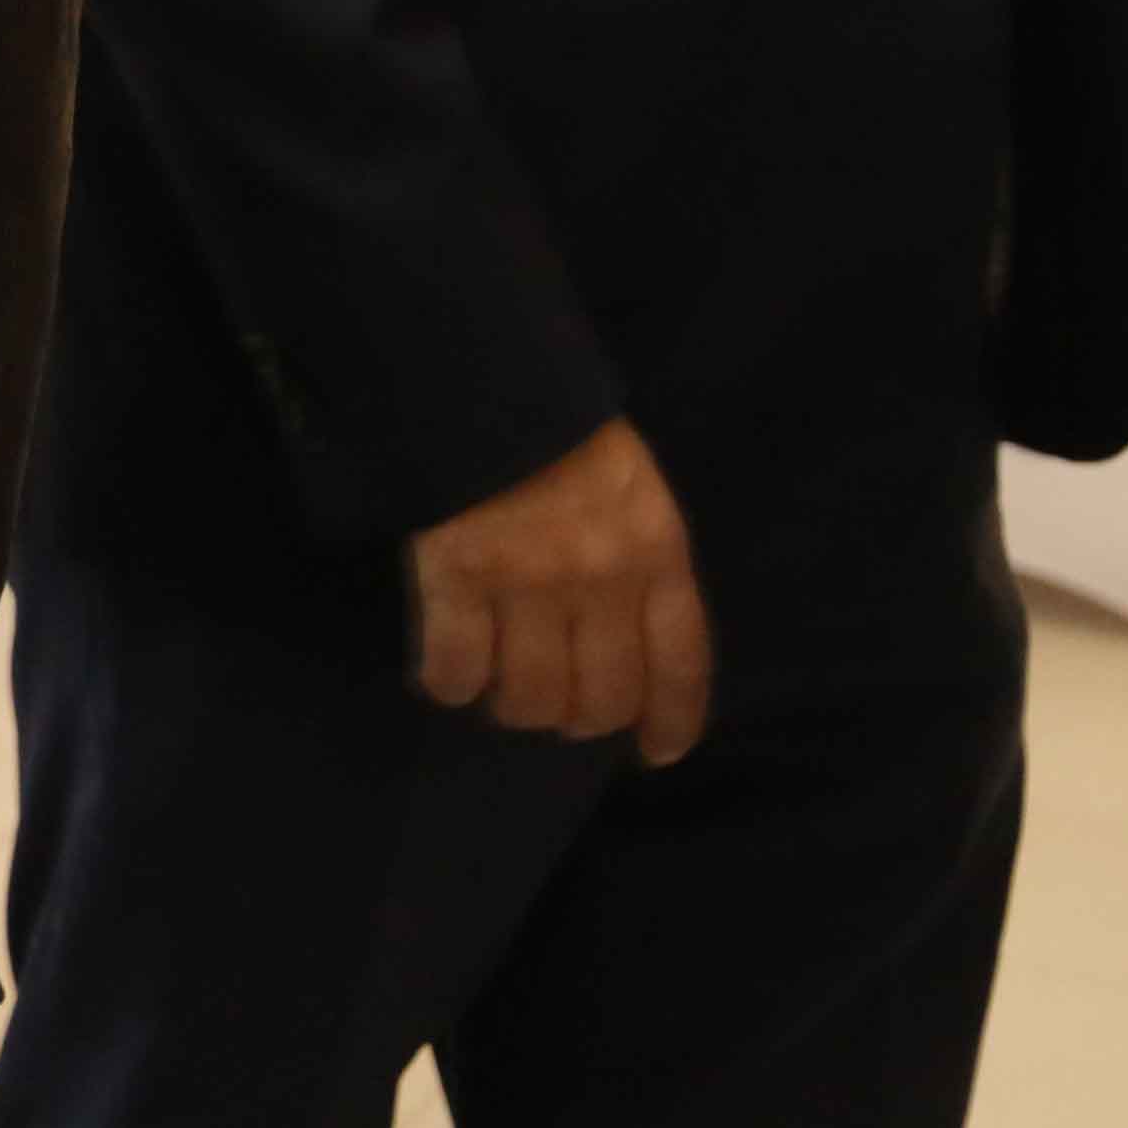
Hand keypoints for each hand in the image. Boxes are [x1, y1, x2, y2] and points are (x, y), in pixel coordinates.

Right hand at [405, 415, 711, 762]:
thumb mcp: (632, 491)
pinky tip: (447, 676)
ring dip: (514, 707)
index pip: (680, 662)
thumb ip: (638, 560)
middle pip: (602, 698)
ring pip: (532, 697)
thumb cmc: (561, 431)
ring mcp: (529, 582)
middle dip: (579, 718)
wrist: (479, 375)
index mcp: (657, 552)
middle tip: (555, 709)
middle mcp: (603, 579)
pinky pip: (458, 667)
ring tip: (497, 691)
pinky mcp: (459, 577)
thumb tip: (620, 642)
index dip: (671, 719)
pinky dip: (451, 684)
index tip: (656, 752)